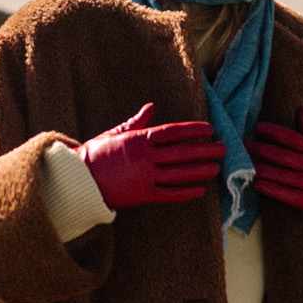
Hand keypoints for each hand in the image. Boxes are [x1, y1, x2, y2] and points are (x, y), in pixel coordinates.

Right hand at [80, 103, 223, 208]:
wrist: (79, 179)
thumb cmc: (95, 154)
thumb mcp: (115, 133)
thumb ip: (135, 122)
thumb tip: (150, 107)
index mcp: (139, 139)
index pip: (173, 132)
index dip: (193, 130)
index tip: (209, 129)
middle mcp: (145, 157)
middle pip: (182, 152)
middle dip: (204, 150)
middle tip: (223, 148)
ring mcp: (145, 177)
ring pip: (179, 173)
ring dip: (200, 170)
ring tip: (217, 168)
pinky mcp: (142, 195)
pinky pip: (168, 194)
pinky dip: (185, 192)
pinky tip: (199, 190)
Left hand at [247, 106, 302, 225]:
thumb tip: (299, 109)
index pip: (294, 139)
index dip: (274, 132)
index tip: (256, 127)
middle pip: (285, 156)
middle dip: (261, 149)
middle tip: (241, 144)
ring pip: (283, 175)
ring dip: (261, 168)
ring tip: (242, 162)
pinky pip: (286, 195)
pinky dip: (270, 189)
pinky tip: (256, 183)